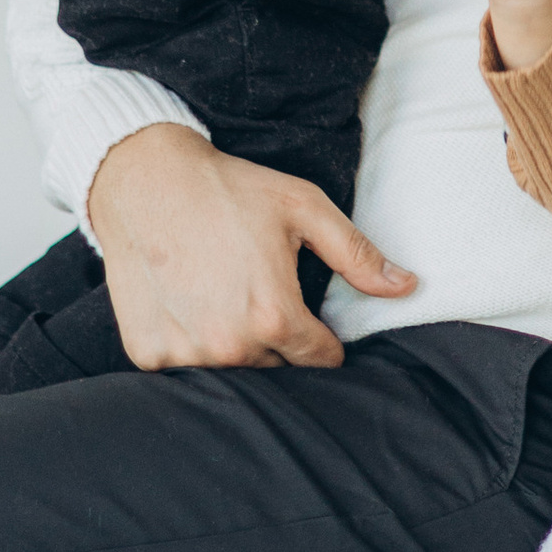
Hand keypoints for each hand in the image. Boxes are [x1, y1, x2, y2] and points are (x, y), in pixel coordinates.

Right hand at [86, 124, 414, 371]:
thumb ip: (357, 255)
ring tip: (224, 296)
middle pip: (276, 370)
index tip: (310, 318)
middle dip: (279, 342)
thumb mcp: (303, 208)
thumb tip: (408, 287)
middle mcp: (229, 347)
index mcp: (274, 317)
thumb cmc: (229, 189)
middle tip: (260, 294)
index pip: (320, 361)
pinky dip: (191, 344)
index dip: (322, 339)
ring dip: (236, 347)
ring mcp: (184, 354)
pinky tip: (188, 303)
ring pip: (231, 372)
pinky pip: (183, 367)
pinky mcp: (149, 353)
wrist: (144, 180)